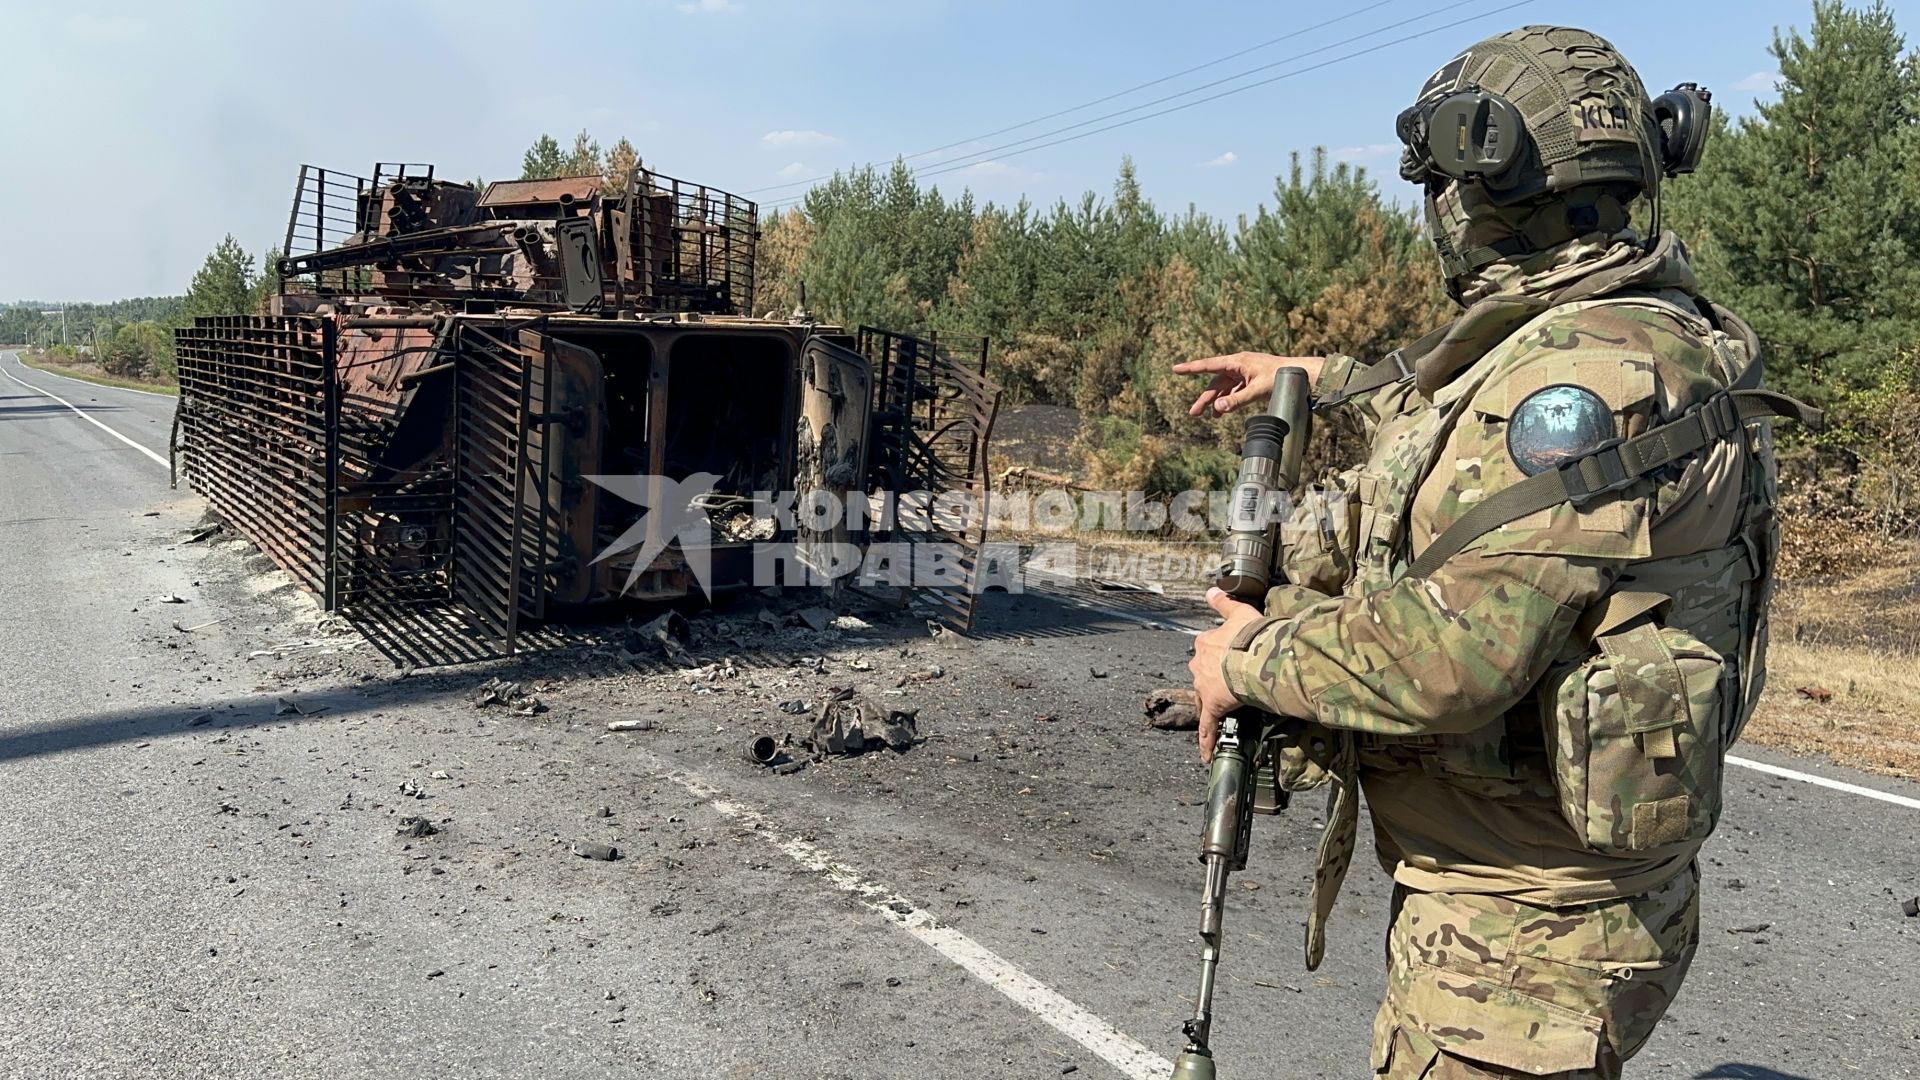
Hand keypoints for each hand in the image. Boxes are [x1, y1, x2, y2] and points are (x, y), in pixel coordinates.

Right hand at [1174, 352, 1325, 416]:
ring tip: (1209, 417)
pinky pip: (1235, 392)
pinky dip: (1229, 402)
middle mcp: (1239, 366)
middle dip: (1204, 399)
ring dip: (1217, 402)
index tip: (1175, 369)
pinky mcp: (1251, 381)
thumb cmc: (1281, 378)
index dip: (1191, 368)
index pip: (1209, 366)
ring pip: (1225, 389)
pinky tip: (1223, 412)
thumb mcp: (1257, 391)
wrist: (1302, 375)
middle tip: (1193, 413)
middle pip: (1216, 383)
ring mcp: (1245, 374)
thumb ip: (1236, 401)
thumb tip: (1217, 408)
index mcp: (1237, 362)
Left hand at [1188, 586, 1265, 761]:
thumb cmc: (1252, 634)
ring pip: (1205, 698)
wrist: (1256, 656)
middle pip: (1204, 674)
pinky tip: (1206, 754)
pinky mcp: (1214, 707)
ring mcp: (1205, 687)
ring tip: (1227, 710)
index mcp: (1206, 643)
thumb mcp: (1239, 611)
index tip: (1228, 657)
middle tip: (1231, 683)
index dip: (1219, 654)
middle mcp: (1200, 664)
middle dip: (1215, 678)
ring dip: (1214, 703)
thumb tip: (1211, 589)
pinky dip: (1206, 740)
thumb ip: (1223, 601)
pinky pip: (1208, 727)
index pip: (1207, 649)